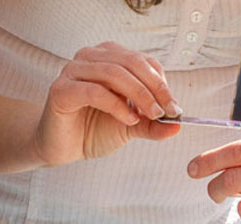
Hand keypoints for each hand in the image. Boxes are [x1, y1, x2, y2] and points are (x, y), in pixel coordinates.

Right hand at [34, 42, 182, 167]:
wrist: (64, 148)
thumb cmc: (94, 130)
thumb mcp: (131, 125)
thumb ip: (153, 123)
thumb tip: (179, 123)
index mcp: (109, 57)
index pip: (143, 61)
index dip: (162, 82)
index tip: (175, 108)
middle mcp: (90, 57)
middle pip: (131, 63)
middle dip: (154, 88)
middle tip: (168, 111)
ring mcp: (73, 70)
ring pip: (113, 73)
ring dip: (138, 95)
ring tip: (151, 116)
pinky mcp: (61, 89)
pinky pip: (94, 91)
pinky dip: (116, 105)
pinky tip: (128, 120)